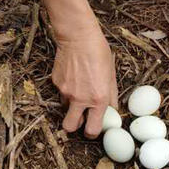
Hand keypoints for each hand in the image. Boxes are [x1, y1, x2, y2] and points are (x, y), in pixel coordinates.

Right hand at [52, 23, 117, 138]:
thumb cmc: (98, 52)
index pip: (93, 129)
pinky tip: (72, 75)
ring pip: (65, 108)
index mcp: (98, 99)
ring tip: (79, 88)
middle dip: (75, 126)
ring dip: (71, 105)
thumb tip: (112, 110)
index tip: (94, 127)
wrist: (78, 36)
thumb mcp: (111, 75)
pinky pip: (61, 92)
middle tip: (81, 118)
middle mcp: (80, 98)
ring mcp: (65, 91)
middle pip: (70, 127)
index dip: (92, 132)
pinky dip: (66, 89)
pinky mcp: (56, 82)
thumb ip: (111, 96)